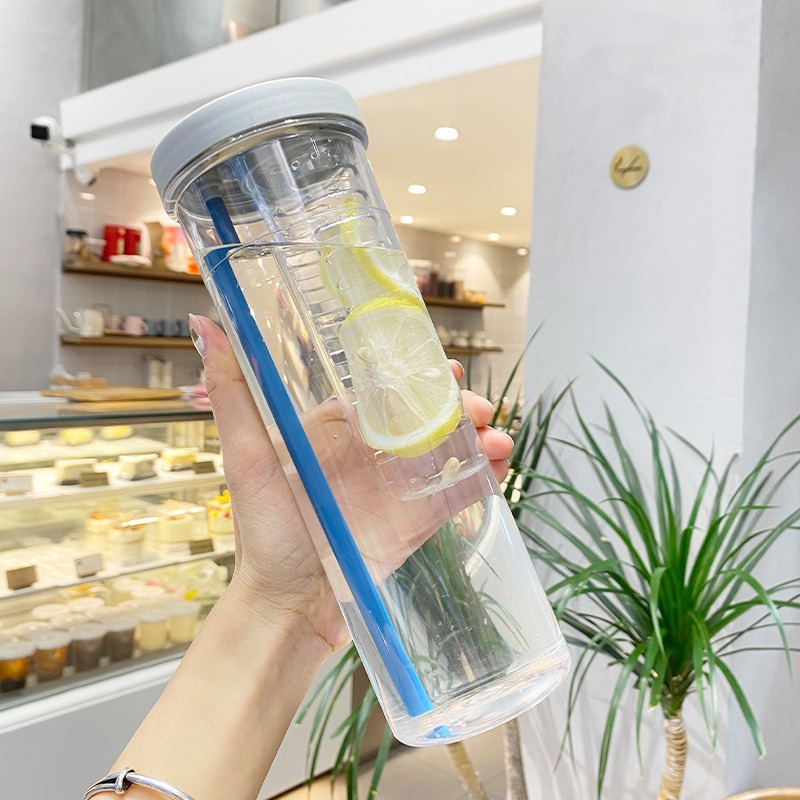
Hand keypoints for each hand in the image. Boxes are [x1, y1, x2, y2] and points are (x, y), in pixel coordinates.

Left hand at [189, 315, 513, 653]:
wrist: (289, 606)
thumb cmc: (264, 532)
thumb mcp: (246, 458)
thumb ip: (233, 394)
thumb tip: (206, 324)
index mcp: (337, 430)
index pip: (383, 389)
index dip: (415, 371)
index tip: (440, 362)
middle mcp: (372, 453)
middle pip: (426, 415)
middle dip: (457, 404)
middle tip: (475, 405)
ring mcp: (399, 487)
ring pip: (449, 448)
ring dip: (478, 436)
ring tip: (495, 438)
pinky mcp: (418, 520)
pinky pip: (458, 492)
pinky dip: (485, 476)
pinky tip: (501, 466)